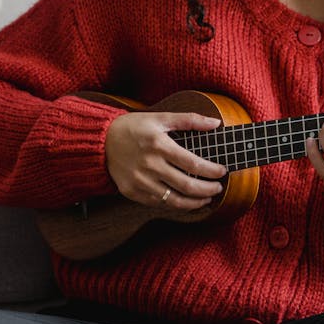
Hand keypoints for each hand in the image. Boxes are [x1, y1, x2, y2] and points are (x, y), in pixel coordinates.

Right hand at [105, 111, 227, 209]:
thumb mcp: (160, 118)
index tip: (222, 171)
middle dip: (208, 190)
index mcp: (159, 145)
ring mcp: (140, 181)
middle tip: (218, 188)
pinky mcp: (132, 192)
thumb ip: (189, 120)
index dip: (212, 171)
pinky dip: (176, 205)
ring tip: (206, 198)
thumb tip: (215, 123)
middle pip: (188, 186)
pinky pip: (159, 203)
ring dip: (195, 202)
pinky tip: (185, 200)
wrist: (101, 141)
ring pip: (175, 200)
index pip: (194, 164)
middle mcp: (150, 165)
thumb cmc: (133, 127)